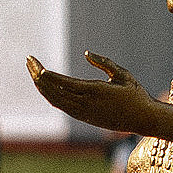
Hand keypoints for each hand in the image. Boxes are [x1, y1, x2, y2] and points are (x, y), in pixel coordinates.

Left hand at [25, 51, 155, 134]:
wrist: (143, 120)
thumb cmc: (135, 94)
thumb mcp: (123, 74)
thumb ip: (105, 63)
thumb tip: (86, 53)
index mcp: (96, 91)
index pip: (64, 84)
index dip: (48, 75)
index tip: (37, 66)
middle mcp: (86, 104)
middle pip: (54, 91)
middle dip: (39, 76)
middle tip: (29, 61)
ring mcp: (84, 112)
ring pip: (55, 100)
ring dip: (42, 86)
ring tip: (33, 71)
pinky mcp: (84, 117)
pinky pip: (62, 106)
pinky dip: (50, 96)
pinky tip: (44, 86)